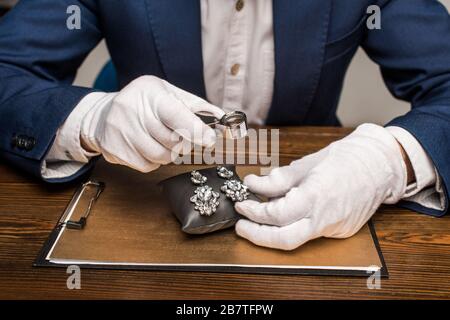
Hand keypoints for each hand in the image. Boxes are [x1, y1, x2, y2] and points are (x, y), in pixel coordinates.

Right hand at [80, 75, 224, 171]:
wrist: (101, 115)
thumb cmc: (143, 102)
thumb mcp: (167, 93)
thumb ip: (194, 105)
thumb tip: (222, 117)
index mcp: (150, 94)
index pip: (175, 114)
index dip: (195, 129)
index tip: (210, 139)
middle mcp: (132, 112)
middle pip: (171, 140)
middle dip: (184, 142)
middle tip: (183, 136)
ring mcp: (122, 133)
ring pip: (162, 156)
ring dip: (170, 152)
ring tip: (162, 138)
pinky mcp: (117, 152)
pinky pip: (148, 165)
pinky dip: (155, 160)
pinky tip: (147, 145)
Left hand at [235, 124, 407, 249]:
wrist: (380, 165)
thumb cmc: (346, 158)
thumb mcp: (307, 164)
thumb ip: (279, 179)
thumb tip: (254, 184)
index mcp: (317, 195)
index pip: (277, 214)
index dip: (255, 211)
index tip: (243, 202)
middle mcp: (326, 217)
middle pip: (284, 240)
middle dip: (257, 235)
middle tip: (241, 225)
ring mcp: (335, 228)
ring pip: (297, 240)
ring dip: (272, 234)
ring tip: (257, 220)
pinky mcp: (339, 232)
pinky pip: (310, 234)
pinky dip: (292, 227)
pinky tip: (284, 216)